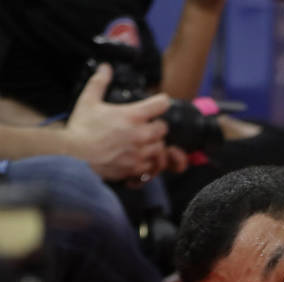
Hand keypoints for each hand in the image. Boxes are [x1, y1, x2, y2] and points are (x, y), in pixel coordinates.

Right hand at [64, 64, 171, 180]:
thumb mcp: (88, 100)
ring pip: (160, 147)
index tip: (158, 103)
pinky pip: (152, 164)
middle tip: (147, 125)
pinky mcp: (136, 166)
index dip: (161, 102)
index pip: (162, 104)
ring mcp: (140, 152)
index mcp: (133, 115)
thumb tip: (105, 67)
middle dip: (157, 125)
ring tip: (143, 141)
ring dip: (154, 143)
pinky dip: (148, 160)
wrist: (73, 152)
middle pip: (164, 128)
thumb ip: (99, 82)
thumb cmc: (81, 126)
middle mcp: (141, 133)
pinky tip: (137, 155)